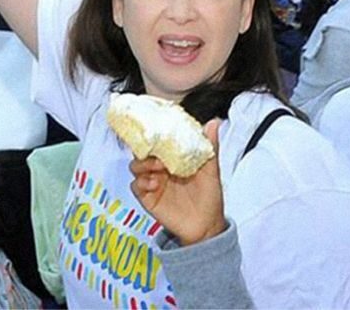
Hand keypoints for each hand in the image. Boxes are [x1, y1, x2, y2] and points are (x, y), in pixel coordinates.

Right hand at [130, 119, 226, 245]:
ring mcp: (152, 182)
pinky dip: (141, 183)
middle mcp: (160, 168)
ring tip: (157, 169)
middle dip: (145, 149)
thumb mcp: (211, 170)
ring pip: (136, 166)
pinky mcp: (147, 197)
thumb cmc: (209, 197)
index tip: (156, 129)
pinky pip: (136, 186)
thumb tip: (214, 122)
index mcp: (173, 158)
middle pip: (142, 151)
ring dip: (143, 164)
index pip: (157, 141)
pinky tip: (154, 185)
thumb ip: (210, 147)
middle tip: (157, 154)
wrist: (207, 227)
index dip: (154, 135)